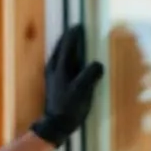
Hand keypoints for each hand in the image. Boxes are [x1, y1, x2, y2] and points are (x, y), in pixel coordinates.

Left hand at [30, 24, 104, 147]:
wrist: (56, 125)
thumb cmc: (70, 106)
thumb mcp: (83, 89)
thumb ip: (91, 74)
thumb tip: (98, 64)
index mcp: (60, 66)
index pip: (67, 44)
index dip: (74, 34)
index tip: (80, 25)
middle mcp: (54, 68)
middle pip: (60, 46)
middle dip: (68, 37)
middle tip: (76, 29)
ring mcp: (52, 75)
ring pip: (58, 54)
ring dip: (66, 46)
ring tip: (74, 41)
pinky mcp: (53, 83)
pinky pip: (59, 63)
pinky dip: (65, 56)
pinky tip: (71, 61)